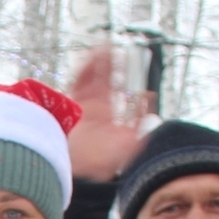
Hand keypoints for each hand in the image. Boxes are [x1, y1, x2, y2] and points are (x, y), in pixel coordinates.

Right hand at [63, 45, 146, 181]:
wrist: (79, 171)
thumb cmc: (103, 163)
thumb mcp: (130, 142)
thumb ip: (139, 120)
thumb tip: (148, 98)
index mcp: (108, 117)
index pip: (117, 91)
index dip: (123, 76)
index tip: (131, 60)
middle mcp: (94, 110)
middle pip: (103, 81)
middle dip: (110, 65)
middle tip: (119, 49)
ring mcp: (81, 107)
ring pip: (90, 79)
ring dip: (98, 63)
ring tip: (107, 47)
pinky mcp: (70, 106)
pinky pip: (77, 84)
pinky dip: (85, 70)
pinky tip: (94, 57)